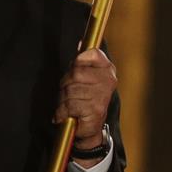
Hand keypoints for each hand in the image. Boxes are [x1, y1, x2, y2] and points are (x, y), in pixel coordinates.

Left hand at [53, 48, 116, 165]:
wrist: (89, 128)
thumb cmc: (85, 98)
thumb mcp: (85, 75)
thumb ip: (82, 60)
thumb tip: (81, 43)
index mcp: (107, 69)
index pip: (92, 53)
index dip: (78, 61)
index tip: (76, 70)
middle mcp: (108, 81)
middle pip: (75, 73)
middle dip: (66, 84)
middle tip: (69, 93)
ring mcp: (102, 96)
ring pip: (70, 90)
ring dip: (63, 99)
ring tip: (69, 104)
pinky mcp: (95, 111)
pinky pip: (69, 105)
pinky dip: (62, 111)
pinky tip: (67, 114)